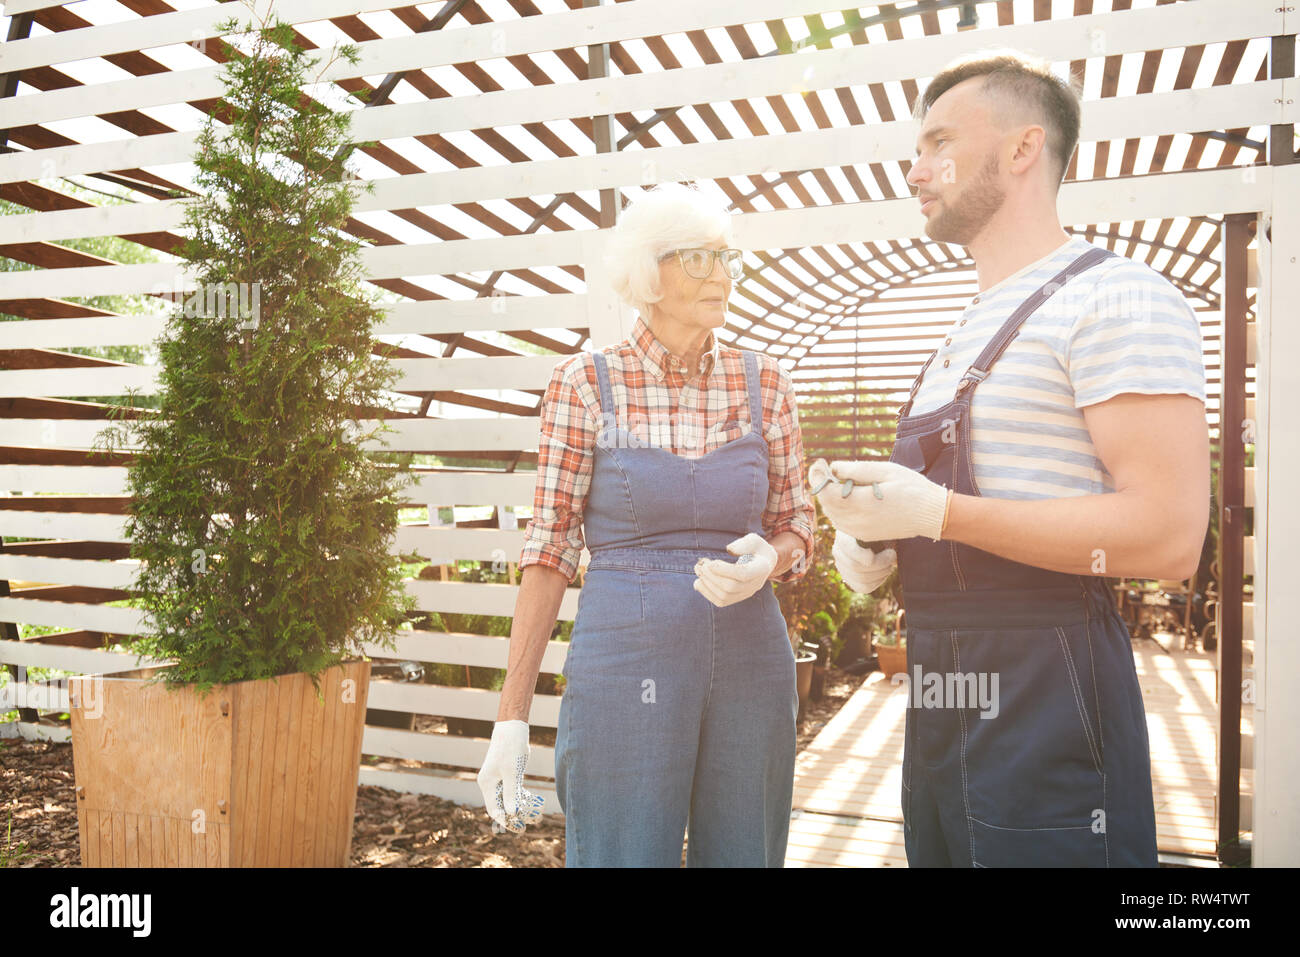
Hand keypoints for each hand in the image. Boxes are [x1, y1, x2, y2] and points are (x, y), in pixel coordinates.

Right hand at [476, 719, 544, 833]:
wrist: (512, 729)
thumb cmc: (510, 750)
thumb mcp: (512, 772)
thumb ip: (510, 793)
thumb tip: (512, 813)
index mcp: (487, 784)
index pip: (493, 808)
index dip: (504, 820)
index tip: (517, 827)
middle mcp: (491, 783)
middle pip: (500, 806)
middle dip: (512, 817)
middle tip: (524, 827)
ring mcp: (499, 779)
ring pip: (508, 799)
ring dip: (519, 808)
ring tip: (533, 818)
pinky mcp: (508, 774)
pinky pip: (514, 791)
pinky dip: (522, 797)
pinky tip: (533, 804)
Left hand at [692, 532, 777, 607]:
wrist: (763, 563)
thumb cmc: (756, 549)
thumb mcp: (754, 540)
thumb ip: (743, 544)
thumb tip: (729, 549)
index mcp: (761, 568)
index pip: (743, 574)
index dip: (725, 570)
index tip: (711, 563)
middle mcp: (755, 585)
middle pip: (731, 587)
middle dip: (712, 576)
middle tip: (701, 564)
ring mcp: (746, 594)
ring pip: (724, 597)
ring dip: (707, 584)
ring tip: (698, 569)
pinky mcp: (737, 598)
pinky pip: (721, 602)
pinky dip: (706, 593)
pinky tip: (699, 581)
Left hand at [809, 458, 948, 542]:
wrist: (932, 515)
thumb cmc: (912, 488)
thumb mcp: (886, 470)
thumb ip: (857, 470)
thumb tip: (833, 467)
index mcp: (863, 502)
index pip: (826, 492)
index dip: (818, 477)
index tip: (819, 465)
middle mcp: (858, 521)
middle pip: (826, 504)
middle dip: (823, 486)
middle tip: (826, 470)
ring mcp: (860, 531)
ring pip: (832, 515)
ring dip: (830, 499)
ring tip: (840, 482)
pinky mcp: (864, 536)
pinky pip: (842, 524)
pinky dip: (839, 510)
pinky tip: (850, 498)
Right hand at [832, 529, 895, 593]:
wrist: (876, 535)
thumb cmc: (879, 526)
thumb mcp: (880, 523)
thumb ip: (882, 527)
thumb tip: (889, 529)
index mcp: (843, 533)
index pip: (846, 546)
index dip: (862, 553)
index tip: (885, 550)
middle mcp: (838, 550)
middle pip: (855, 566)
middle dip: (881, 563)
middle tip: (893, 554)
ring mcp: (841, 566)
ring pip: (861, 579)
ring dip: (881, 573)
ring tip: (890, 563)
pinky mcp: (848, 578)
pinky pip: (863, 587)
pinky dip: (877, 582)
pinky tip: (884, 572)